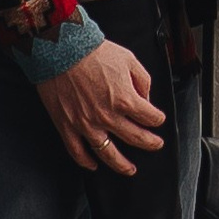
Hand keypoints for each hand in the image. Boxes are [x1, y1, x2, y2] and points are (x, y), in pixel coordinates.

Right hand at [35, 36, 165, 173]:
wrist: (61, 48)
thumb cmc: (93, 51)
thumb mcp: (128, 59)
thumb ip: (143, 80)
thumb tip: (146, 98)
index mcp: (125, 99)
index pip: (151, 117)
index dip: (158, 118)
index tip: (157, 118)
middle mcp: (108, 116)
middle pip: (136, 138)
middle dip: (150, 143)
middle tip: (155, 145)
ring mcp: (86, 124)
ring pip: (108, 154)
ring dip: (123, 165)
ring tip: (130, 169)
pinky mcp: (67, 126)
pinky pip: (78, 152)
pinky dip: (86, 162)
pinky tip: (94, 165)